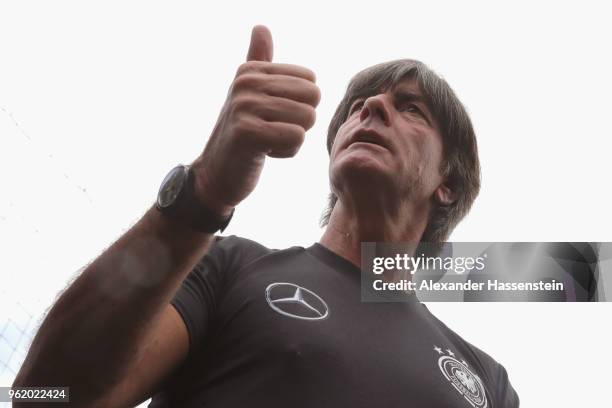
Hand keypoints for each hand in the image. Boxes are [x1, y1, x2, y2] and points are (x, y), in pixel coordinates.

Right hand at [191, 25, 320, 214]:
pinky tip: (264, 153)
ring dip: (293, 139)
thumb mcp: (248, 94)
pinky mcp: (247, 132)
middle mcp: (246, 82)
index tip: (272, 117)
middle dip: (300, 122)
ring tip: (267, 142)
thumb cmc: (240, 135)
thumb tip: (261, 27)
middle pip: (313, 98)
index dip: (299, 105)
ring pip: (307, 119)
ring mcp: (244, 106)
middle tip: (272, 131)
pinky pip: (296, 137)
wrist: (216, 174)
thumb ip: (257, 62)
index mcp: (251, 70)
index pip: (310, 81)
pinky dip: (287, 152)